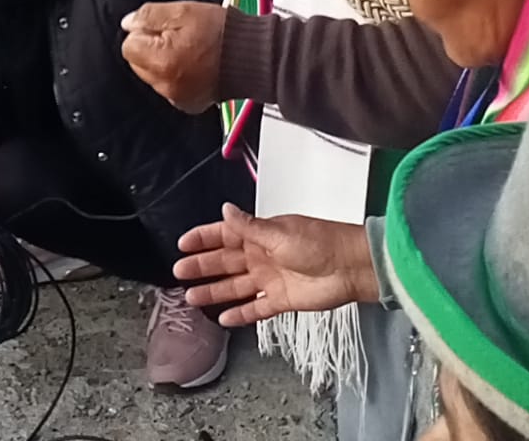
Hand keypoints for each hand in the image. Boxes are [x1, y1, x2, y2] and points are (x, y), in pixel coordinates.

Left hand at [120, 0, 224, 110]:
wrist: (254, 56)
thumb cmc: (222, 33)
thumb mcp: (182, 11)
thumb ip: (149, 16)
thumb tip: (129, 23)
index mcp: (162, 62)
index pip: (129, 47)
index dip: (144, 32)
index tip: (163, 28)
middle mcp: (167, 85)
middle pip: (139, 63)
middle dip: (151, 48)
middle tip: (178, 36)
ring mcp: (178, 97)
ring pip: (153, 76)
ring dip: (164, 62)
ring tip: (190, 49)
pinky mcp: (189, 104)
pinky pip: (170, 88)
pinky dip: (177, 76)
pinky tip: (195, 64)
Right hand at [174, 204, 378, 327]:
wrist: (349, 267)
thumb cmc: (318, 243)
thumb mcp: (280, 233)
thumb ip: (250, 226)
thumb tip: (225, 210)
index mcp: (260, 235)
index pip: (225, 235)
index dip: (204, 238)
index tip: (183, 243)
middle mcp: (261, 256)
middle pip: (225, 262)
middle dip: (202, 266)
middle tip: (179, 271)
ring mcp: (270, 279)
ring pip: (235, 287)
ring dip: (214, 291)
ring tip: (191, 298)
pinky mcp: (281, 301)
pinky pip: (255, 308)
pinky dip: (239, 314)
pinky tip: (223, 318)